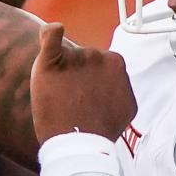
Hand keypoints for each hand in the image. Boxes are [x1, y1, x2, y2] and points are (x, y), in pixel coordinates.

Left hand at [31, 23, 137, 143]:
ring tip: (63, 100)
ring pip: (65, 57)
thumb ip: (122, 87)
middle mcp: (98, 55)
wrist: (79, 144)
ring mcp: (75, 57)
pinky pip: (49, 37)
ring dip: (62, 73)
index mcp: (116, 63)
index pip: (99, 62)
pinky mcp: (51, 61)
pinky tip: (53, 31)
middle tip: (74, 101)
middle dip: (77, 75)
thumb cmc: (101, 129)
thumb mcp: (126, 107)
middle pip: (82, 57)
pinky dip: (49, 33)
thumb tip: (118, 81)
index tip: (88, 96)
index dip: (91, 79)